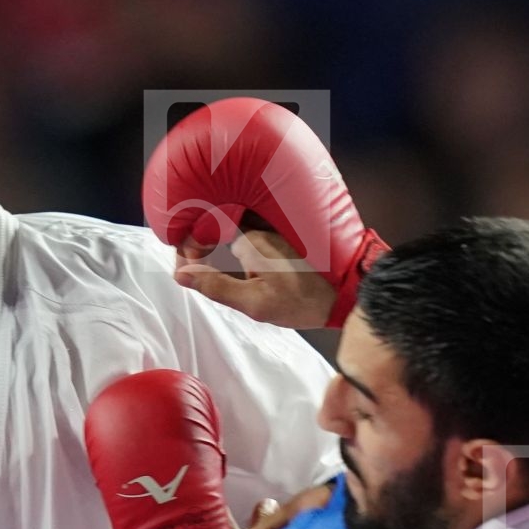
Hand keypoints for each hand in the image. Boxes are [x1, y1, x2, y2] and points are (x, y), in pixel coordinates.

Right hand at [174, 228, 336, 328]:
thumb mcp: (255, 303)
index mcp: (250, 240)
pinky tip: (237, 265)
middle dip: (201, 245)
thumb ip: (216, 287)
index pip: (205, 230)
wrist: (347, 293)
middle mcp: (261, 227)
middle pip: (217, 225)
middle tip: (195, 271)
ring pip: (233, 227)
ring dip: (217, 243)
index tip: (186, 268)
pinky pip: (249, 231)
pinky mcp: (283, 235)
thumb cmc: (303, 300)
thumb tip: (182, 276)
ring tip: (209, 267)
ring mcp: (274, 229)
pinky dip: (236, 244)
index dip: (189, 247)